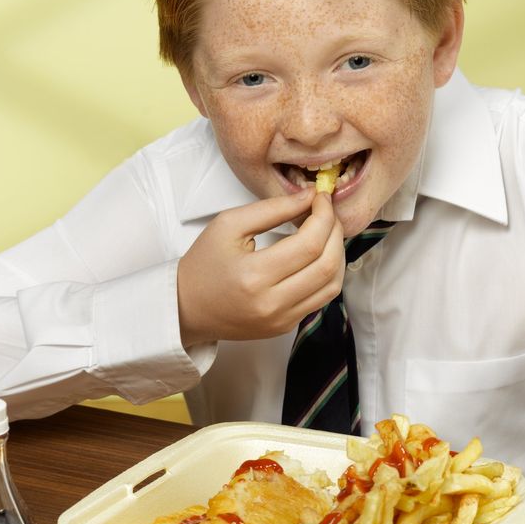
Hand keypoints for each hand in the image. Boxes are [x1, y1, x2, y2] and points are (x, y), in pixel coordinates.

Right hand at [177, 189, 344, 347]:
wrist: (186, 307)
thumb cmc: (203, 264)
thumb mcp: (228, 225)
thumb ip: (271, 209)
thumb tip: (309, 197)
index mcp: (253, 275)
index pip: (309, 243)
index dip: (324, 216)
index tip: (321, 198)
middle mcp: (271, 303)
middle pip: (327, 265)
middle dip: (335, 232)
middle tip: (327, 213)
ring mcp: (281, 319)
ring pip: (332, 285)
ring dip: (338, 254)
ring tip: (327, 233)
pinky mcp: (285, 326)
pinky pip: (321, 299)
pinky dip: (328, 274)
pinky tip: (319, 255)